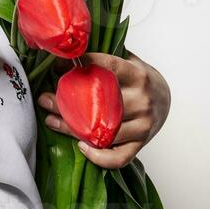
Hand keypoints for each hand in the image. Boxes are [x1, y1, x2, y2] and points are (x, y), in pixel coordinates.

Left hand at [37, 50, 170, 169]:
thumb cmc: (139, 80)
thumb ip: (105, 58)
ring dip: (71, 129)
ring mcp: (143, 124)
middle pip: (100, 104)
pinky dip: (99, 157)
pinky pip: (118, 157)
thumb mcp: (128, 61)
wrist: (165, 99)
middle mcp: (142, 100)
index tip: (58, 66)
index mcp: (137, 75)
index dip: (81, 66)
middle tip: (44, 99)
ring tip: (51, 120)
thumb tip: (69, 51)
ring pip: (104, 132)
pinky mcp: (140, 144)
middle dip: (66, 102)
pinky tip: (81, 146)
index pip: (107, 67)